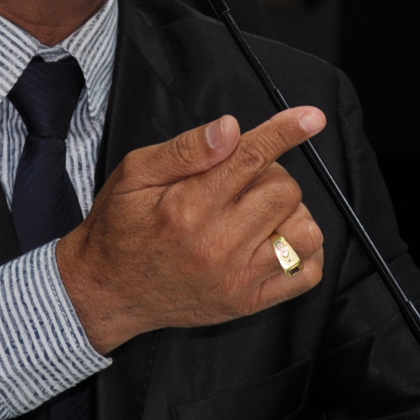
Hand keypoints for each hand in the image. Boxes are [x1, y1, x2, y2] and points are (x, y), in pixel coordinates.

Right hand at [56, 108, 328, 351]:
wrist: (107, 290)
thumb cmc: (120, 227)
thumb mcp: (135, 174)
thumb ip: (185, 150)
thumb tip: (230, 128)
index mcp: (189, 207)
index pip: (251, 158)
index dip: (285, 132)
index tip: (312, 117)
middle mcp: (218, 245)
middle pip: (284, 190)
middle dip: (270, 175)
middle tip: (240, 183)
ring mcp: (238, 279)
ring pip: (304, 230)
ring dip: (289, 213)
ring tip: (257, 213)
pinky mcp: (249, 302)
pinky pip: (307, 272)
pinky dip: (302, 250)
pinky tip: (273, 240)